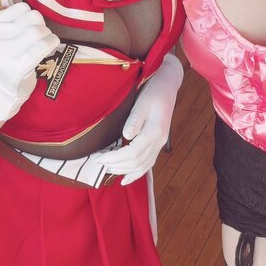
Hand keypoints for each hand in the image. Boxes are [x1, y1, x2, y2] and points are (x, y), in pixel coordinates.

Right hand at [0, 0, 59, 121]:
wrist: (1, 87)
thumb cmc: (1, 54)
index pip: (21, 8)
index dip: (29, 15)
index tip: (25, 26)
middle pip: (33, 18)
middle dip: (41, 24)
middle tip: (39, 34)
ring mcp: (7, 55)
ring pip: (37, 31)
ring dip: (47, 34)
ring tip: (44, 40)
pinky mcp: (20, 67)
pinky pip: (42, 47)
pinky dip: (51, 43)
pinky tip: (50, 44)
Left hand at [94, 53, 182, 184]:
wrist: (167, 86)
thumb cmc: (153, 91)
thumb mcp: (142, 102)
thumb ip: (135, 120)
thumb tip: (126, 136)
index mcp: (155, 132)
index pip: (132, 153)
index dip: (114, 159)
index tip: (99, 158)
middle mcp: (159, 142)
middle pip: (136, 162)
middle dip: (116, 165)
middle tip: (98, 163)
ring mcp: (160, 144)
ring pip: (143, 166)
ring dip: (124, 171)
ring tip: (108, 170)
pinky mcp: (158, 144)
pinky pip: (148, 164)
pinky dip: (137, 173)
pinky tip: (126, 179)